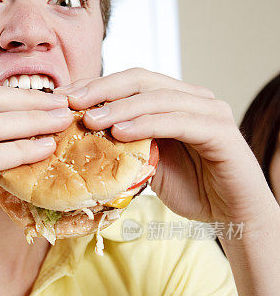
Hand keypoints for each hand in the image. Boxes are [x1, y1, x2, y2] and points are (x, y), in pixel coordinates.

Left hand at [55, 68, 273, 228]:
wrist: (233, 215)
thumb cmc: (192, 189)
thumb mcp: (149, 164)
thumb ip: (126, 146)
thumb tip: (83, 138)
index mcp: (176, 100)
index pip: (131, 81)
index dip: (96, 85)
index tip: (63, 97)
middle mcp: (194, 98)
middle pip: (142, 80)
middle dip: (102, 89)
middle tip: (71, 102)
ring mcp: (209, 111)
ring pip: (158, 98)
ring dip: (120, 107)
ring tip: (91, 119)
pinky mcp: (220, 131)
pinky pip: (177, 121)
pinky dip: (147, 124)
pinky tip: (120, 132)